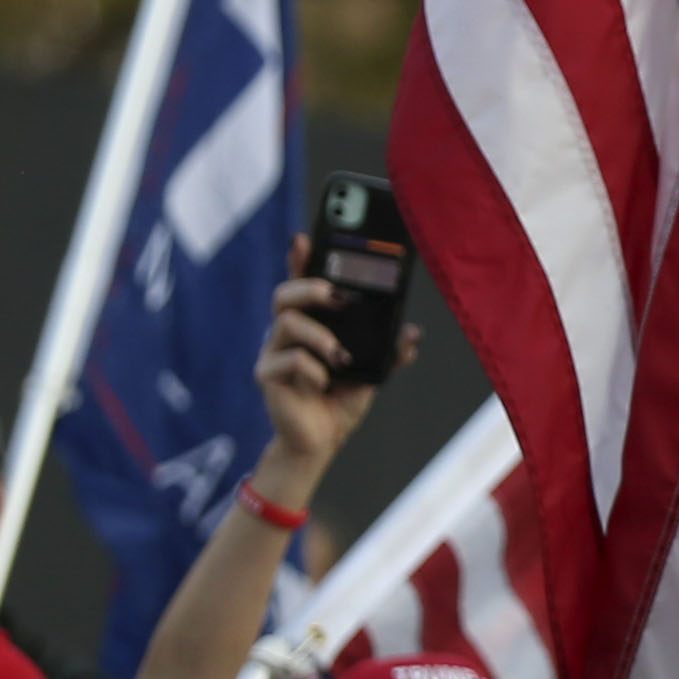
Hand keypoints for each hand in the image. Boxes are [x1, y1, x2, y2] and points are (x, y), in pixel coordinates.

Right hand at [258, 255, 396, 470]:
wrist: (322, 440)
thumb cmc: (342, 397)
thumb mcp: (373, 370)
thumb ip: (390, 350)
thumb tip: (411, 332)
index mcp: (311, 323)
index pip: (302, 282)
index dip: (300, 259)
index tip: (304, 238)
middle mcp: (287, 332)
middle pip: (285, 293)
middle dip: (311, 287)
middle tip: (338, 296)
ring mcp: (273, 352)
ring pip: (285, 322)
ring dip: (318, 336)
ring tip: (339, 356)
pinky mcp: (267, 375)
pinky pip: (289, 360)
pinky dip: (313, 370)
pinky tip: (323, 384)